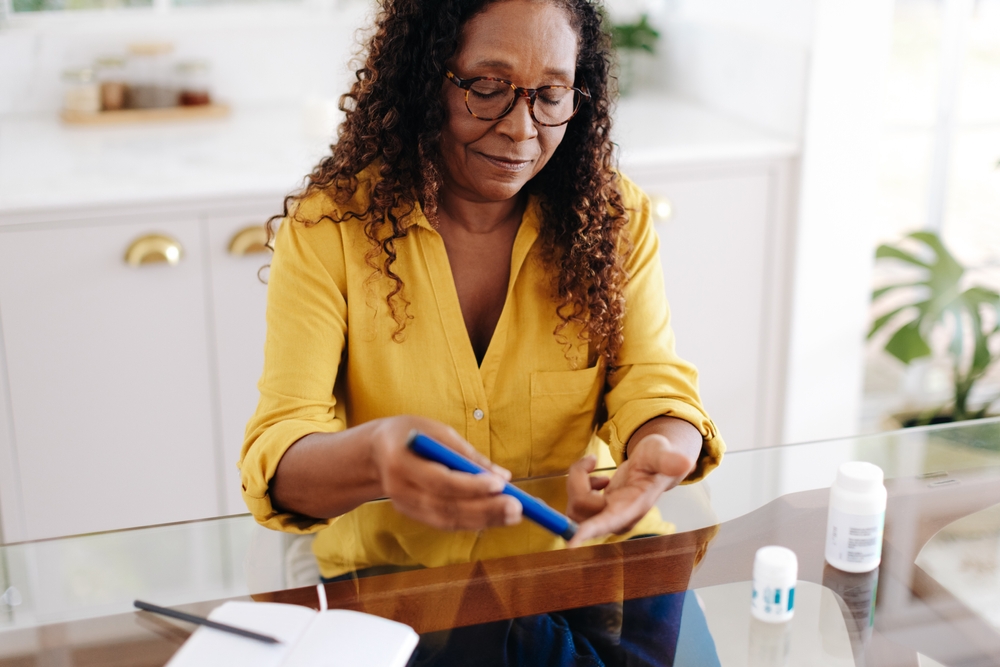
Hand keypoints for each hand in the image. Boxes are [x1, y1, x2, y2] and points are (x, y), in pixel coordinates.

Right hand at [370, 416, 521, 531]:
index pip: (440, 481)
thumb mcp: (436, 431)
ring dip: (484, 520)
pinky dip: (471, 522)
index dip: (470, 486)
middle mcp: (400, 490)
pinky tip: (495, 518)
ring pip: (447, 520)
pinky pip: (445, 523)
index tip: (500, 484)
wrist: (373, 452)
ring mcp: (405, 506)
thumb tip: (503, 476)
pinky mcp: (413, 515)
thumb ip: (467, 454)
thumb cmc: (409, 434)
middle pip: (446, 506)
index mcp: (401, 462)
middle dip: (484, 509)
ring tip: (514, 515)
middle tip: (517, 507)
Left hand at [564, 434, 695, 546]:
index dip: (589, 532)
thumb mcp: (662, 454)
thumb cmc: (658, 460)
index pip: (608, 522)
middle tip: (591, 460)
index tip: (571, 544)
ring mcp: (604, 518)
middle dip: (577, 481)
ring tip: (592, 465)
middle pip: (580, 508)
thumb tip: (686, 462)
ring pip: (573, 506)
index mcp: (632, 508)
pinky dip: (576, 482)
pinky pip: (573, 502)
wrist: (655, 466)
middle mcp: (617, 519)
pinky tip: (594, 476)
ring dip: (576, 481)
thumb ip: (670, 459)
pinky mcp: (595, 512)